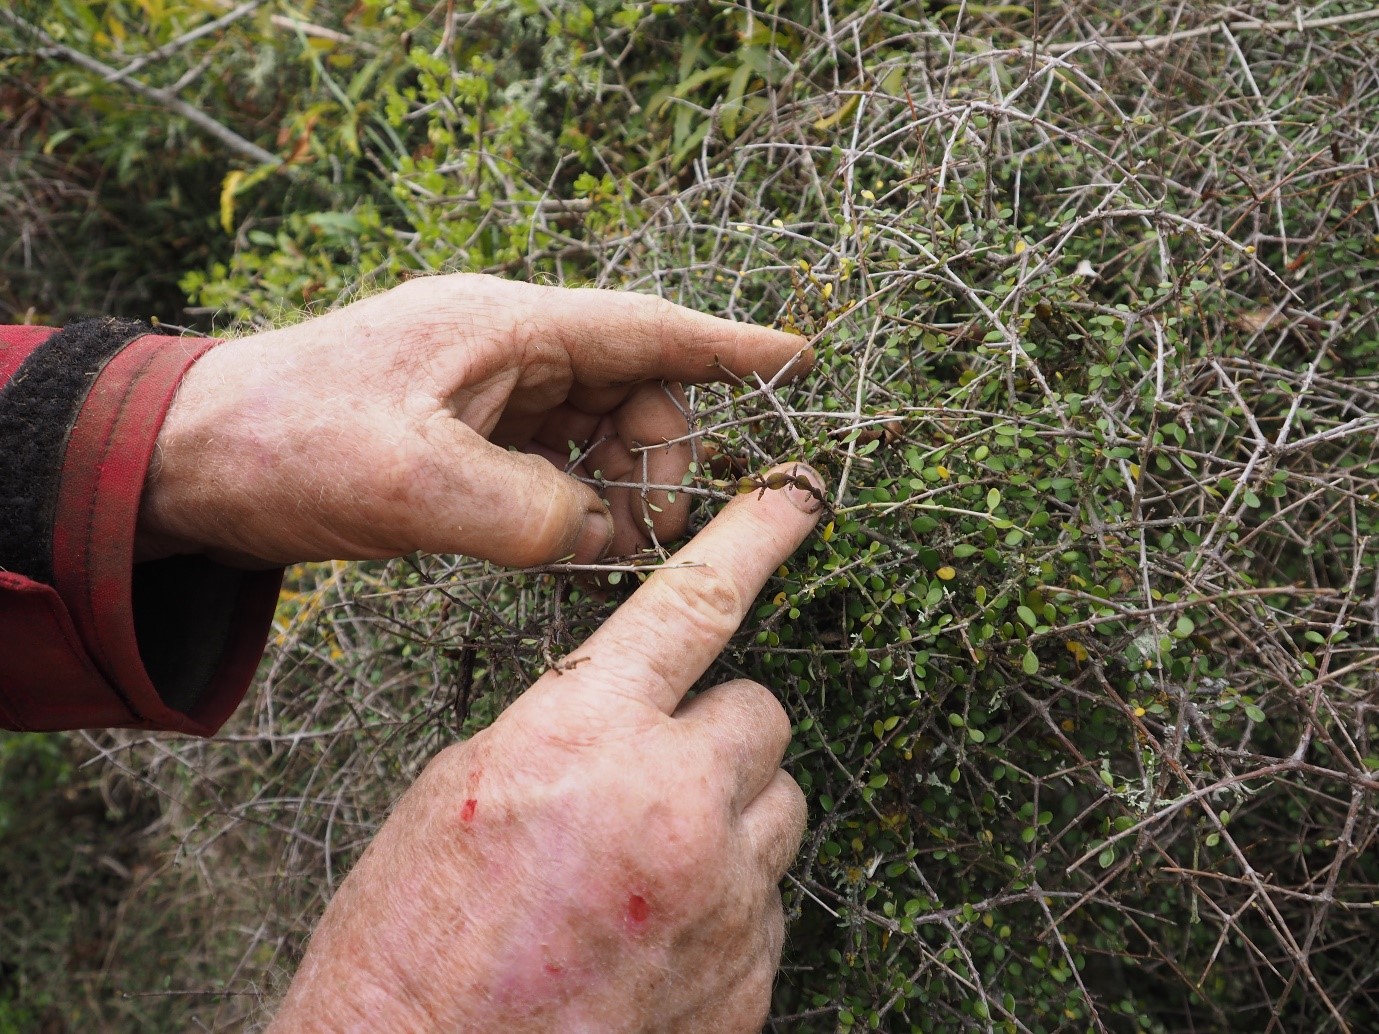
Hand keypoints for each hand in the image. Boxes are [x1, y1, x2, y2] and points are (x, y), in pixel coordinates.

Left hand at [138, 274, 808, 566]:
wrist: (188, 460)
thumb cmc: (287, 443)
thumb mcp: (413, 484)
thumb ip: (529, 514)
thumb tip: (603, 538)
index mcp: (505, 328)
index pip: (644, 329)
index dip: (727, 346)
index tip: (797, 357)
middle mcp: (507, 350)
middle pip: (633, 391)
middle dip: (661, 460)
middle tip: (650, 536)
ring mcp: (487, 393)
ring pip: (597, 433)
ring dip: (618, 490)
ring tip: (605, 551)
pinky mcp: (465, 435)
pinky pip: (552, 464)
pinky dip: (573, 504)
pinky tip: (565, 546)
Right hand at [267, 464, 824, 1032]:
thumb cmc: (412, 939)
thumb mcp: (465, 789)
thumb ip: (569, 731)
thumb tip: (631, 713)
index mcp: (584, 736)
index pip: (696, 605)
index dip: (755, 537)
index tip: (798, 496)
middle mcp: (672, 804)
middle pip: (764, 714)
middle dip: (719, 732)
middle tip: (657, 773)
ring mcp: (721, 898)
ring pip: (780, 807)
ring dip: (731, 816)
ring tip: (651, 864)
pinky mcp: (747, 977)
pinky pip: (770, 900)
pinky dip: (726, 903)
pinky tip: (653, 937)